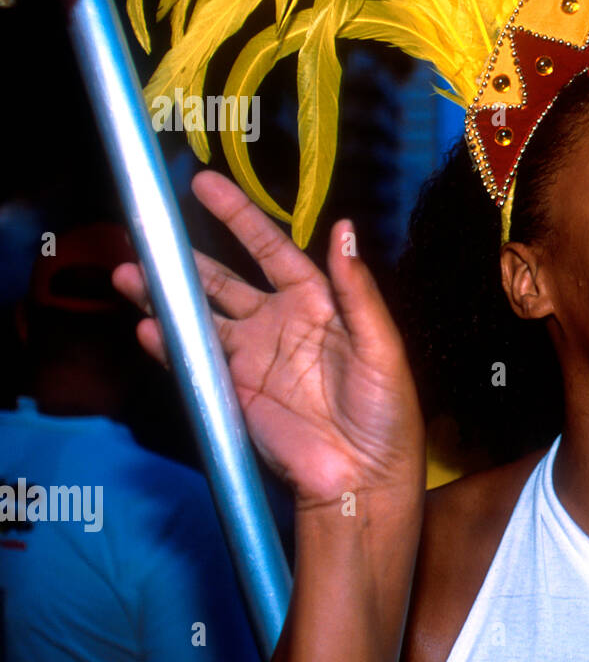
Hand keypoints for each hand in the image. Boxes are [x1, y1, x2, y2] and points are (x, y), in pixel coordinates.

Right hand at [112, 171, 425, 509]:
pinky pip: (193, 363)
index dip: (238, 217)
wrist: (364, 476)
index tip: (204, 185)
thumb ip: (356, 289)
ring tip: (128, 274)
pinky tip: (149, 328)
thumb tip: (343, 227)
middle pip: (222, 280)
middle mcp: (278, 324)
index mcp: (316, 303)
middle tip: (146, 232)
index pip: (270, 249)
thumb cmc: (387, 411)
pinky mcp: (233, 394)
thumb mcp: (381, 345)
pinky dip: (168, 346)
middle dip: (185, 259)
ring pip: (198, 317)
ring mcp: (251, 359)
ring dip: (164, 296)